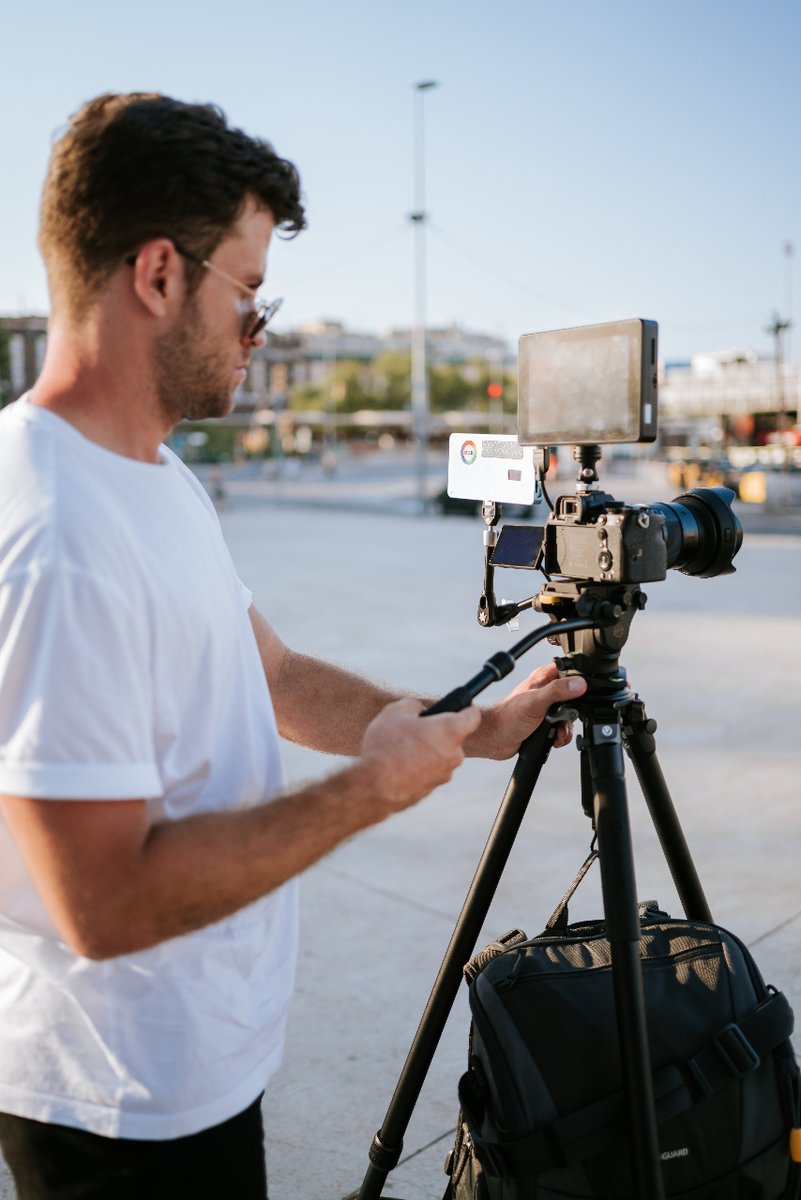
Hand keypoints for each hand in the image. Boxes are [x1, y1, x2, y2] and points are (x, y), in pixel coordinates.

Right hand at [358, 697, 480, 816]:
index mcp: (450, 731)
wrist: (373, 788)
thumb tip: (419, 710)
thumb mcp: (394, 712)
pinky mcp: (432, 789)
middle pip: (453, 737)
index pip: (473, 716)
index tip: (455, 708)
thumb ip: (413, 705)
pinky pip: (428, 771)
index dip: (465, 709)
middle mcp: (454, 755)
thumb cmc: (386, 746)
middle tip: (413, 730)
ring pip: (440, 756)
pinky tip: (397, 766)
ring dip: (426, 751)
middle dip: (436, 732)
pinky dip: (418, 767)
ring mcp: (444, 775)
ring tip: (400, 750)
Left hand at [469, 662, 586, 759]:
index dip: (578, 680)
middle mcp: (546, 691)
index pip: (569, 670)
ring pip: (570, 714)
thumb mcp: (536, 701)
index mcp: (543, 678)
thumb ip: (558, 691)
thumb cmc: (508, 716)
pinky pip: (563, 728)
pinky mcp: (546, 722)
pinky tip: (554, 739)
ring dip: (567, 727)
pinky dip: (562, 735)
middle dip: (573, 712)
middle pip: (574, 696)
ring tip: (557, 732)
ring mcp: (547, 707)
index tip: (580, 693)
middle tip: (564, 718)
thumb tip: (579, 684)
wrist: (496, 738)